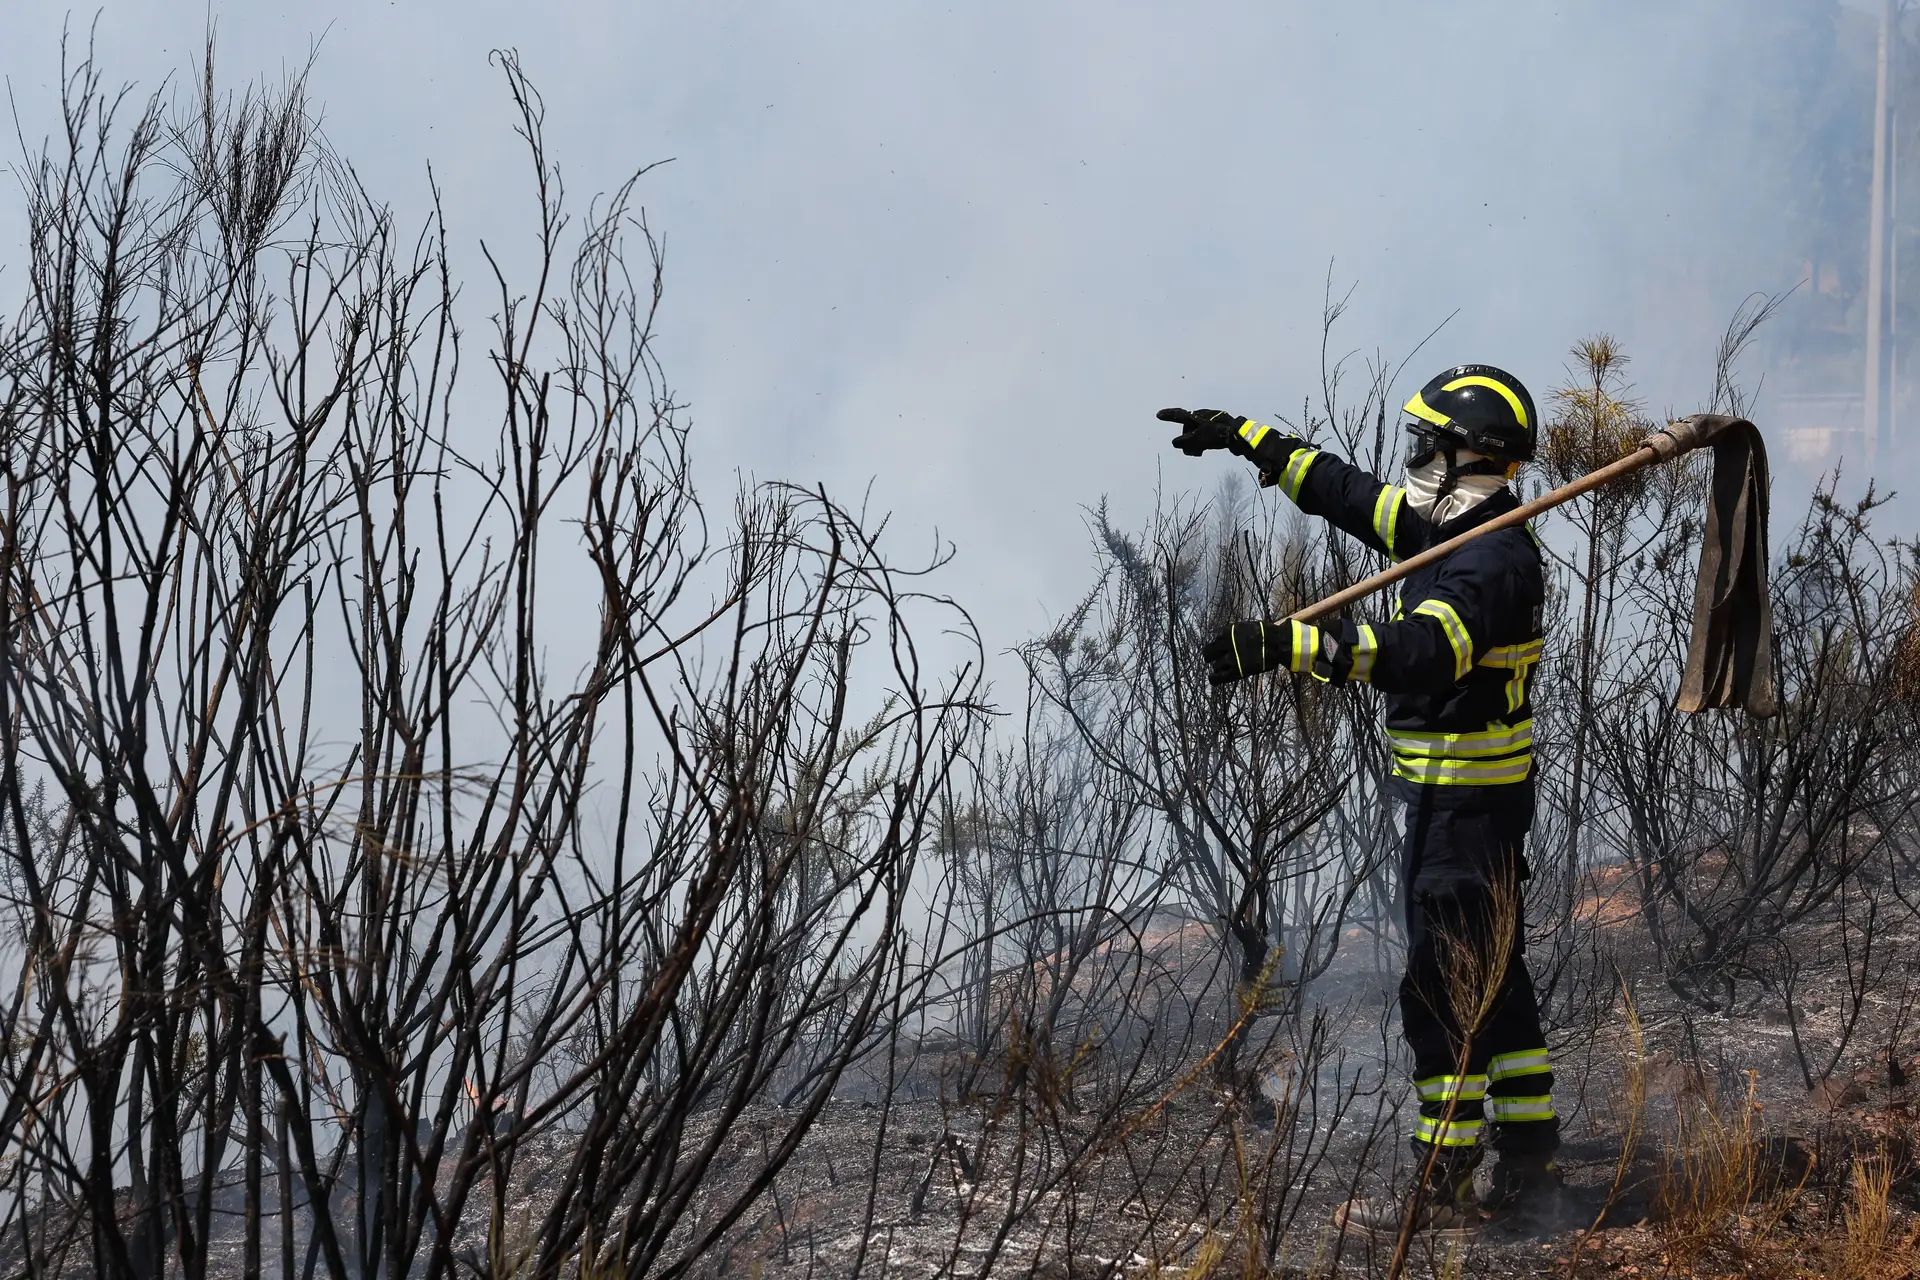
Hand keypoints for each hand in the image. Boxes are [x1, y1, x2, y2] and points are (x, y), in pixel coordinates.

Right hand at [1159, 407, 1246, 456]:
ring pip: (1196, 431)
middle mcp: (1202, 415)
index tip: (1158, 415)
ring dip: (1194, 442)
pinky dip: (1202, 441)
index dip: (1168, 415)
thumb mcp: (1198, 439)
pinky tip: (1205, 449)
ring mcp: (1211, 420)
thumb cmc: (1217, 435)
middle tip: (1191, 451)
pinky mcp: (1218, 426)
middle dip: (1186, 439)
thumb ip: (1185, 442)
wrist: (1239, 433)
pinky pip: (1205, 433)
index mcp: (1196, 416)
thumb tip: (1175, 443)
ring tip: (1198, 453)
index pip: (1178, 415)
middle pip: (1188, 427)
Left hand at [1200, 620, 1318, 684]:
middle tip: (1213, 659)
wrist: (1277, 644)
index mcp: (1228, 632)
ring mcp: (1230, 658)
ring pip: (1215, 665)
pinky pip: (1218, 677)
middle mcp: (1226, 644)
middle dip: (1210, 656)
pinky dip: (1214, 678)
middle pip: (1208, 652)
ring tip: (1223, 668)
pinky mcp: (1235, 671)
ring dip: (1218, 667)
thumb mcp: (1247, 627)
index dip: (1219, 645)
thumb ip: (1236, 634)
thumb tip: (1230, 639)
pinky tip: (1213, 678)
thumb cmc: (1266, 633)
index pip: (1216, 640)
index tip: (1223, 648)